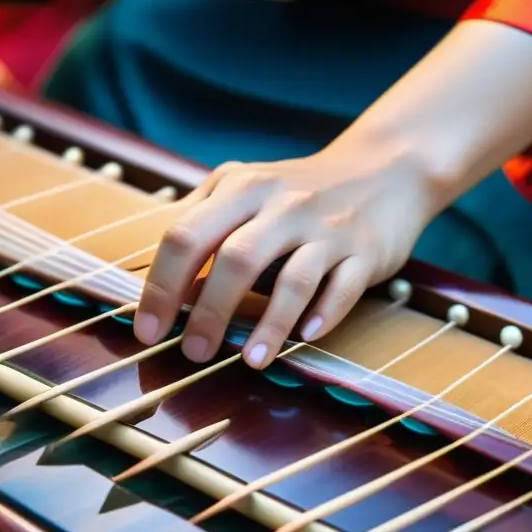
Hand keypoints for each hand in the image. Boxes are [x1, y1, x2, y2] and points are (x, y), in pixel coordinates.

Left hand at [134, 146, 431, 369]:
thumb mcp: (246, 184)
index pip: (187, 236)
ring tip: (251, 361)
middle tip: (192, 352)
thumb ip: (201, 216)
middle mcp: (283, 206)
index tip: (147, 329)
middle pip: (236, 259)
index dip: (161, 286)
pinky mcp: (365, 251)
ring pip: (293, 280)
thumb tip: (157, 273)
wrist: (384, 169)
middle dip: (208, 312)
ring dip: (269, 326)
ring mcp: (326, 229)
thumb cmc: (299, 190)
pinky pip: (342, 287)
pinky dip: (324, 314)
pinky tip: (305, 338)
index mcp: (243, 189)